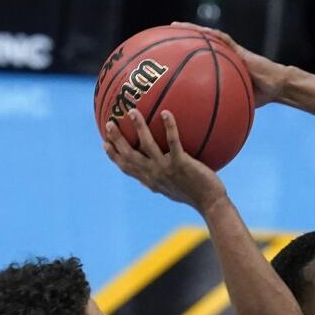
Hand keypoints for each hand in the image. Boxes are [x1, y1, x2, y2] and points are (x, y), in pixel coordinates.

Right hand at [102, 109, 227, 213]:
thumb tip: (152, 176)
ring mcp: (166, 169)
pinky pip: (173, 142)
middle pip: (129, 155)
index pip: (126, 167)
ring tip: (132, 112)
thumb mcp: (171, 190)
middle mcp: (154, 174)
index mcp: (150, 180)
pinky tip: (166, 113)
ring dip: (139, 127)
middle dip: (117, 139)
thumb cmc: (193, 195)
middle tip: (109, 123)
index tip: (104, 143)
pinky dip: (169, 127)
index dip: (113, 156)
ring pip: (147, 145)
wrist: (209, 202)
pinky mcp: (181, 164)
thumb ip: (160, 180)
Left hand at [170, 21, 288, 105]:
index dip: (180, 59)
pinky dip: (209, 33)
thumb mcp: (237, 104)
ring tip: (173, 26)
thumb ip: (222, 109)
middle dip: (178, 40)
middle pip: (197, 46)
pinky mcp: (238, 49)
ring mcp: (229, 51)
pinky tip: (198, 30)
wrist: (277, 86)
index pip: (197, 61)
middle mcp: (222, 58)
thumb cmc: (260, 95)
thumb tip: (208, 128)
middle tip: (159, 37)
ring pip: (206, 37)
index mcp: (219, 69)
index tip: (162, 59)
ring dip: (190, 30)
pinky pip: (222, 38)